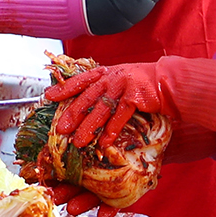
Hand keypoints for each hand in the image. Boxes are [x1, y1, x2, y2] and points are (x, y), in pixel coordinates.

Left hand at [45, 65, 169, 153]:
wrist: (166, 81)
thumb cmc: (142, 84)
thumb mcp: (119, 81)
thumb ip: (104, 89)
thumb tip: (86, 106)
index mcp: (105, 73)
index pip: (80, 80)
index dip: (64, 88)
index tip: (49, 96)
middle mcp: (111, 78)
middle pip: (87, 97)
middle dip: (72, 114)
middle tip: (61, 128)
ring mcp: (122, 86)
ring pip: (101, 109)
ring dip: (88, 127)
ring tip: (78, 141)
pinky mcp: (134, 96)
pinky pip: (119, 116)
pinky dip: (111, 130)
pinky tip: (104, 142)